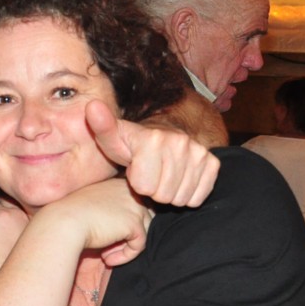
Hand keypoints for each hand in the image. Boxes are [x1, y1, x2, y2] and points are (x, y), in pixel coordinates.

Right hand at [40, 178, 154, 266]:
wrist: (62, 223)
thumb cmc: (70, 218)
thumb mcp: (92, 208)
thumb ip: (111, 212)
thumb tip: (127, 231)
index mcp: (118, 183)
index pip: (134, 205)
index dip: (124, 224)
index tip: (106, 236)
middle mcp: (130, 191)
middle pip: (144, 217)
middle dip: (128, 235)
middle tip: (107, 248)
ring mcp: (134, 206)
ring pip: (144, 231)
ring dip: (126, 246)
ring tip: (106, 254)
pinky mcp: (134, 223)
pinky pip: (139, 245)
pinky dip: (125, 256)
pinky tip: (107, 259)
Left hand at [86, 100, 218, 206]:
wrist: (162, 135)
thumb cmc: (131, 143)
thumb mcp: (111, 137)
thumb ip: (101, 126)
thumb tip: (92, 106)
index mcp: (153, 139)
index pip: (144, 187)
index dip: (137, 182)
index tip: (136, 169)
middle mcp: (180, 143)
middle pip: (163, 195)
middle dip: (153, 190)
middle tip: (150, 174)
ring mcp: (199, 153)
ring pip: (180, 199)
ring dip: (169, 193)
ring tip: (162, 177)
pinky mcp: (212, 164)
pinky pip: (197, 197)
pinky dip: (186, 194)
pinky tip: (177, 180)